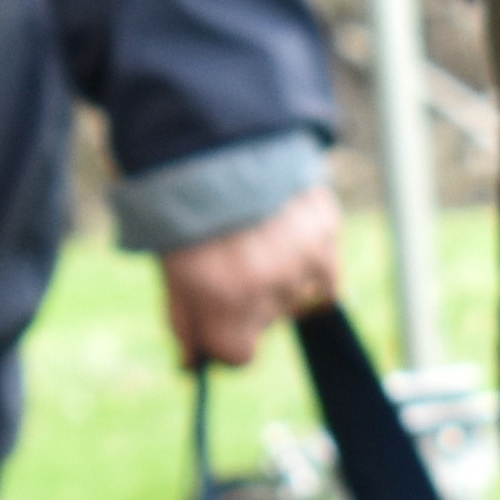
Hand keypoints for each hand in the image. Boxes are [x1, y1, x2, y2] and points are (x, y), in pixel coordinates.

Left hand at [158, 186, 342, 370]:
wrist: (214, 133)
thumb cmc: (182, 205)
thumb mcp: (170, 268)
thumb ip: (185, 321)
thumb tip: (192, 366)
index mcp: (223, 300)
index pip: (237, 356)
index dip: (223, 337)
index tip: (212, 316)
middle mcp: (270, 286)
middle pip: (266, 321)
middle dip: (248, 301)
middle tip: (227, 257)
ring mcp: (306, 258)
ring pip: (296, 294)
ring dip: (279, 277)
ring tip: (253, 235)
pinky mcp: (329, 230)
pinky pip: (322, 267)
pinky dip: (305, 257)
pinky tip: (281, 230)